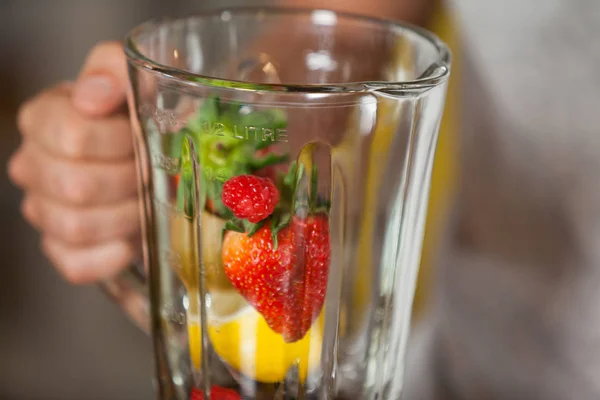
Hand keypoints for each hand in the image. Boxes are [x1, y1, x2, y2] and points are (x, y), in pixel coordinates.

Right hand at [8, 41, 140, 283]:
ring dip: (127, 217)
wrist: (150, 154)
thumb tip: (93, 97)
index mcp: (43, 119)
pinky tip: (132, 240)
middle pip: (77, 186)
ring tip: (147, 202)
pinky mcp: (61, 250)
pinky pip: (77, 265)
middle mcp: (33, 166)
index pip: (74, 137)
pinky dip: (111, 257)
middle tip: (152, 172)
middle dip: (130, 180)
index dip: (121, 142)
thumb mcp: (133, 78)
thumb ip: (113, 69)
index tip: (143, 137)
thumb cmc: (138, 117)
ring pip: (78, 227)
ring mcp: (43, 211)